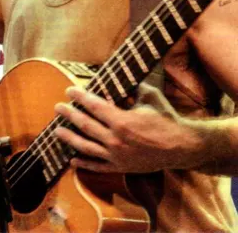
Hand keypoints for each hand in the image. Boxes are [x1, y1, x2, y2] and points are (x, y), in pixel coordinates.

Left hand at [54, 85, 203, 172]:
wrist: (183, 147)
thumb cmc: (166, 118)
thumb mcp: (149, 96)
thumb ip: (131, 86)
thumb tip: (116, 74)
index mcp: (122, 121)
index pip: (94, 106)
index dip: (80, 97)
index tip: (69, 90)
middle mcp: (117, 140)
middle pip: (86, 125)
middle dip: (69, 114)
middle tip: (58, 107)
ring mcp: (118, 156)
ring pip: (87, 147)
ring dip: (70, 138)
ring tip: (57, 131)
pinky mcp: (122, 167)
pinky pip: (99, 167)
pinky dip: (85, 164)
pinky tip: (72, 160)